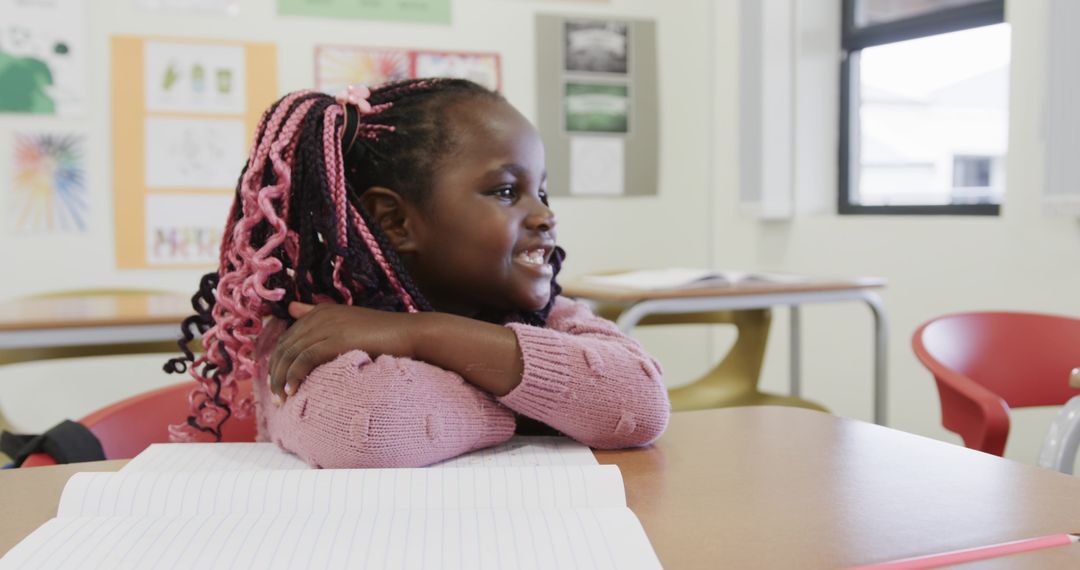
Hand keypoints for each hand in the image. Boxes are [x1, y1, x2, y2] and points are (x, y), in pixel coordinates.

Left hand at [268, 302, 420, 402]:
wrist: (409, 334)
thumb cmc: (383, 333)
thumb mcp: (347, 321)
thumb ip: (318, 315)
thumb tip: (292, 309)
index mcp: (320, 311)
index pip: (287, 337)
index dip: (276, 360)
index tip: (274, 382)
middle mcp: (320, 316)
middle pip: (284, 346)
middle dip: (274, 372)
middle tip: (274, 396)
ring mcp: (327, 327)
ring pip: (290, 354)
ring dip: (281, 379)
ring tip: (281, 400)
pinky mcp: (335, 340)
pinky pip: (304, 359)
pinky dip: (294, 376)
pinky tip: (293, 391)